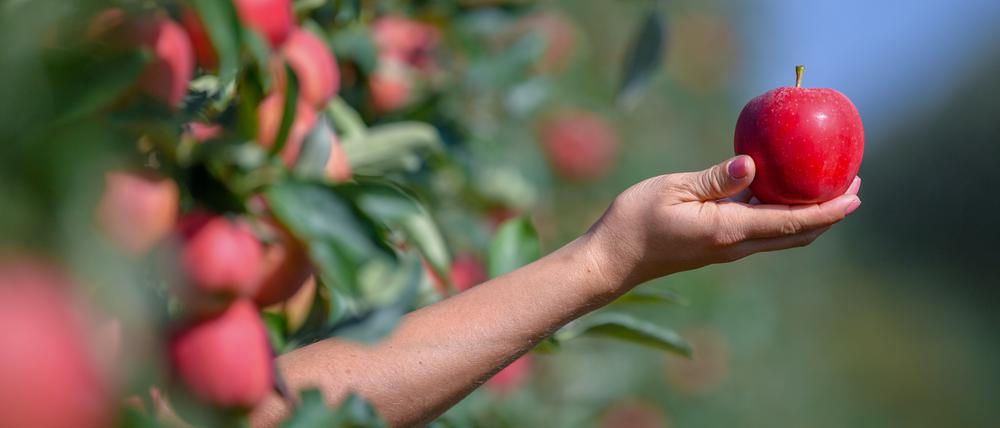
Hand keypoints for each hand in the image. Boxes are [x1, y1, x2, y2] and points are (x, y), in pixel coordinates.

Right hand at [586, 155, 860, 287]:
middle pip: (798, 234)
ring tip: (826, 188)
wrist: (612, 260)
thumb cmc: (635, 220)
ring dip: (810, 216)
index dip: (829, 210)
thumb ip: (716, 178)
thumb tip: (754, 163)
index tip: (856, 193)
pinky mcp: (717, 246)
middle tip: (852, 185)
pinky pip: (762, 231)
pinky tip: (780, 192)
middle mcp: (736, 245)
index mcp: (729, 230)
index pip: (793, 221)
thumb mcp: (672, 189)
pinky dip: (783, 214)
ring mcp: (727, 249)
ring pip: (783, 236)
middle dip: (830, 214)